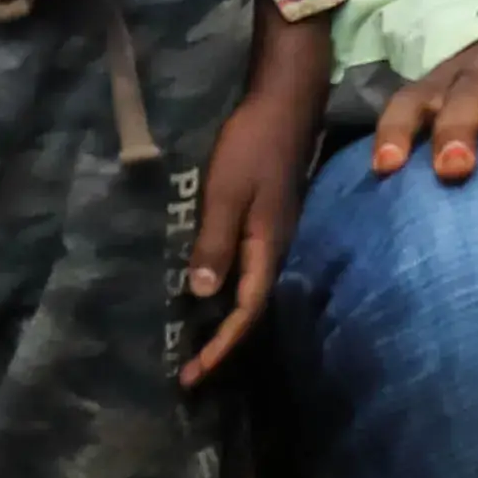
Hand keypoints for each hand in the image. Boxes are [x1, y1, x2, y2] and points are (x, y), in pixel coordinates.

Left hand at [175, 13, 329, 385]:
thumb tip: (201, 295)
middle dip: (223, 346)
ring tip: (197, 346)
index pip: (246, 311)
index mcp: (268, 247)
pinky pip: (250, 271)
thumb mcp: (226, 192)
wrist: (286, 102)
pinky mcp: (270, 223)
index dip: (222, 346)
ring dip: (226, 324)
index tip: (195, 374)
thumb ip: (215, 242)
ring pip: (252, 293)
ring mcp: (275, 236)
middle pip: (252, 311)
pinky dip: (230, 294)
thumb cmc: (252, 145)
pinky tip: (213, 294)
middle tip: (191, 374)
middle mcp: (276, 250)